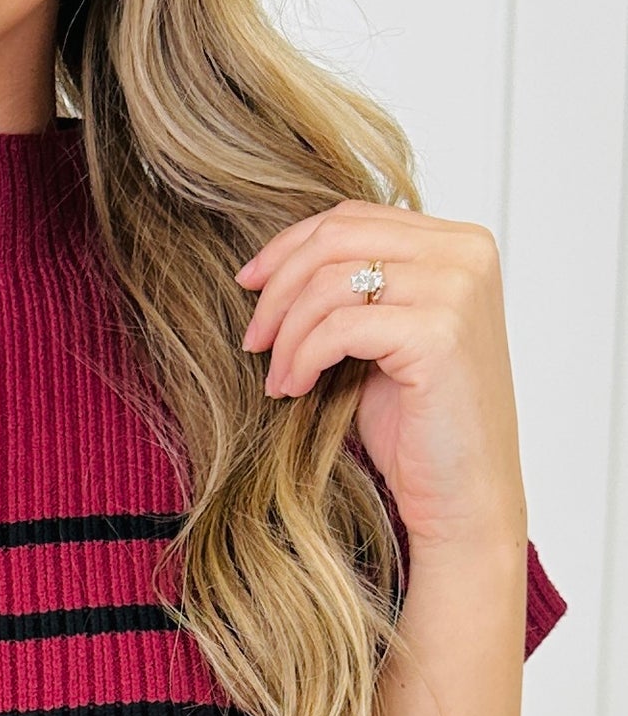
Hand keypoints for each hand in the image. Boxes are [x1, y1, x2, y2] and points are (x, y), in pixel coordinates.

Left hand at [234, 201, 527, 551]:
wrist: (462, 498)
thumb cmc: (418, 428)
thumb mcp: (379, 341)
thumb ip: (351, 292)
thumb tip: (272, 268)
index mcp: (458, 245)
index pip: (353, 218)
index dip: (289, 247)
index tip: (249, 284)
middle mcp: (466, 254)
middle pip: (336, 238)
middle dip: (278, 288)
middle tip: (253, 339)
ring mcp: (457, 289)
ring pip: (330, 282)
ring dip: (286, 334)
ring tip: (277, 378)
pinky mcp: (438, 333)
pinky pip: (337, 328)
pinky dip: (301, 358)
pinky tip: (293, 390)